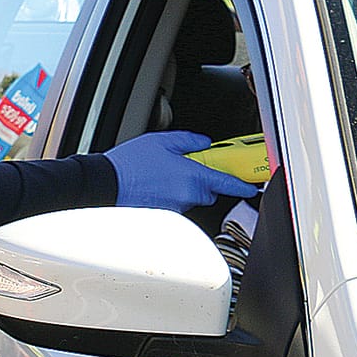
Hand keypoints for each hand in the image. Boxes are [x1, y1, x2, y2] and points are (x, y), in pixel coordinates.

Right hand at [105, 130, 261, 210]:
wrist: (106, 184)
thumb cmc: (129, 164)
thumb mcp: (161, 141)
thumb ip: (189, 141)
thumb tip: (203, 143)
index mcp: (192, 177)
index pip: (227, 183)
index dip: (242, 184)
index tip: (250, 184)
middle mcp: (187, 196)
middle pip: (209, 192)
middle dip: (202, 181)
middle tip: (184, 168)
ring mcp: (176, 208)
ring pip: (191, 199)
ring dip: (184, 189)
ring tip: (162, 176)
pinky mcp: (164, 216)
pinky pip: (176, 205)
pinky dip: (170, 196)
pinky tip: (154, 186)